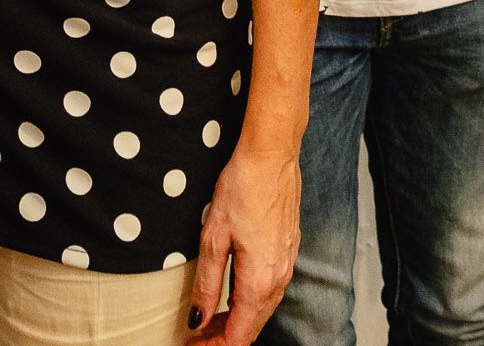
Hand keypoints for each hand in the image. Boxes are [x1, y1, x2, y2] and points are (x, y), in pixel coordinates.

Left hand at [189, 146, 301, 343]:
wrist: (272, 155)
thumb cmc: (242, 188)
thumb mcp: (213, 238)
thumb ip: (207, 285)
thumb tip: (198, 319)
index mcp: (260, 280)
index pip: (239, 335)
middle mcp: (279, 277)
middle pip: (253, 327)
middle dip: (224, 339)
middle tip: (196, 338)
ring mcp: (286, 263)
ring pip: (263, 310)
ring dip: (237, 321)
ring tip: (209, 321)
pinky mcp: (287, 250)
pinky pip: (270, 290)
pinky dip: (250, 303)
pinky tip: (232, 295)